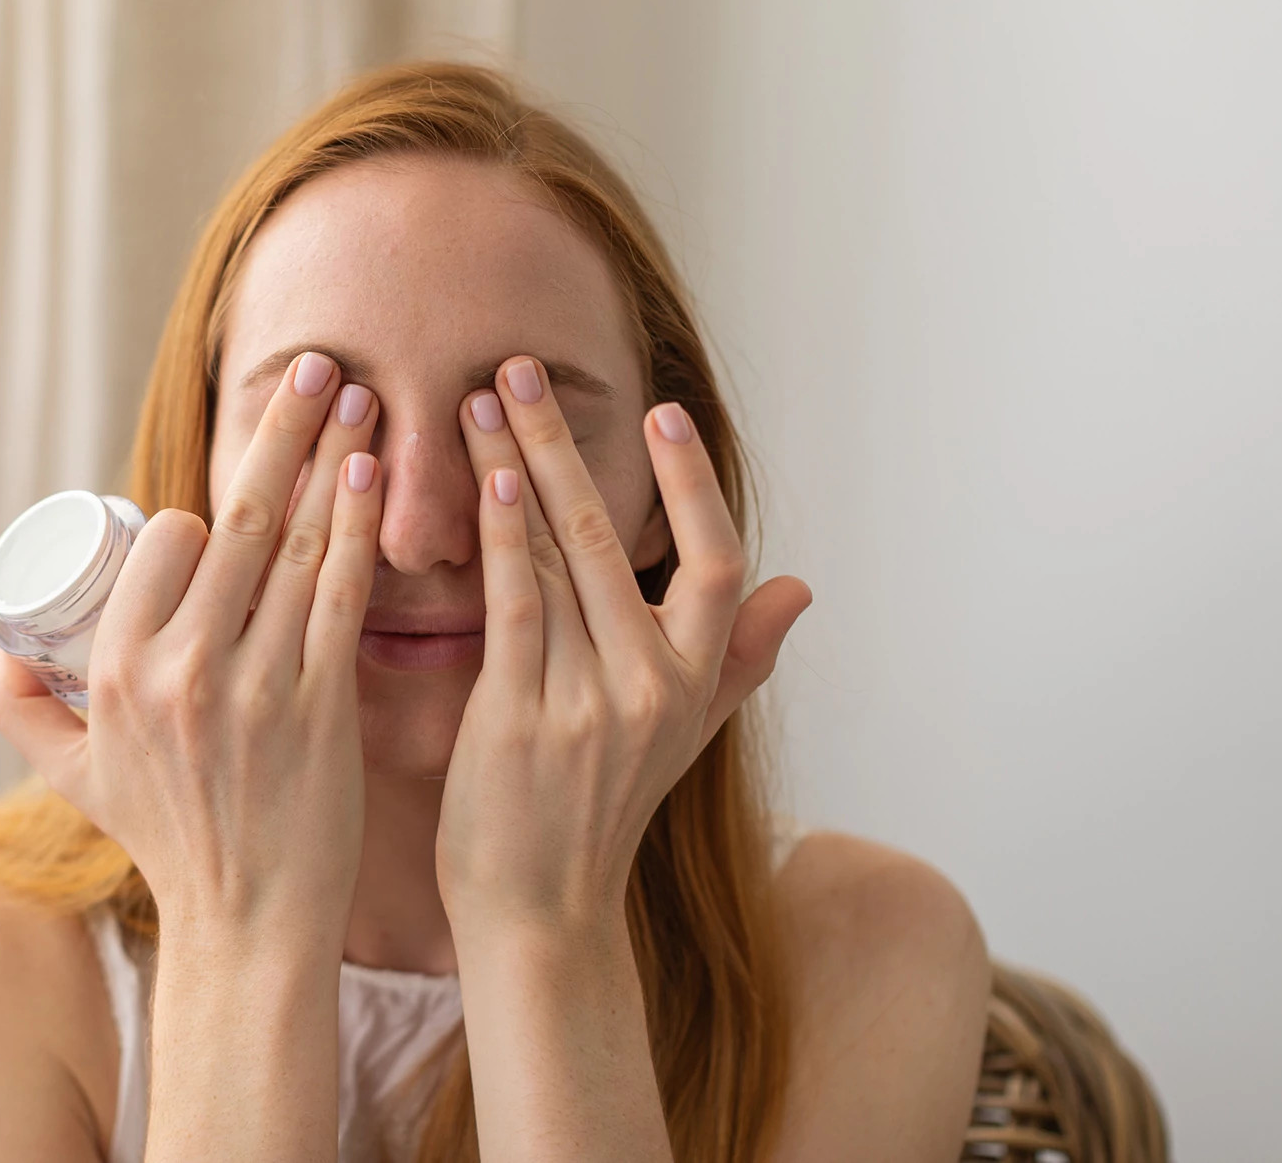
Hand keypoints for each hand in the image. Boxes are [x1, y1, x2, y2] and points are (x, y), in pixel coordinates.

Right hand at [0, 351, 382, 944]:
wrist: (248, 922)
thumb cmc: (164, 840)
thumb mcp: (70, 777)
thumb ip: (19, 712)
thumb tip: (1, 646)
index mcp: (112, 671)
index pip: (161, 541)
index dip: (203, 507)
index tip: (242, 489)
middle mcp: (177, 669)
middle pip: (236, 520)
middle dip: (283, 426)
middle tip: (321, 363)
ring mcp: (253, 685)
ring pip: (296, 545)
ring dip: (333, 457)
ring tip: (363, 397)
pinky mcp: (320, 705)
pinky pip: (340, 594)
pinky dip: (358, 527)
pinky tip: (374, 475)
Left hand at [438, 355, 810, 930]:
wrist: (541, 914)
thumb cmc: (601, 815)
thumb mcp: (683, 738)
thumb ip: (738, 659)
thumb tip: (800, 590)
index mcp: (695, 685)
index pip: (718, 563)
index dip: (694, 483)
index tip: (662, 410)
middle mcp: (653, 688)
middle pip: (615, 537)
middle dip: (565, 442)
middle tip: (522, 367)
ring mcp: (590, 703)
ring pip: (560, 557)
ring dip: (520, 469)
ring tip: (481, 401)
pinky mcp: (522, 718)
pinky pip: (518, 607)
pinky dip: (505, 541)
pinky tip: (489, 482)